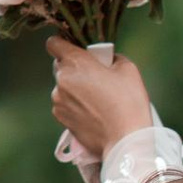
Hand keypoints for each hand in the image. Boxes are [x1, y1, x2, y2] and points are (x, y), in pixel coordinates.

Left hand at [50, 36, 156, 157]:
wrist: (124, 140)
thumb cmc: (129, 102)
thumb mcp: (128, 69)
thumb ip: (111, 58)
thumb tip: (105, 60)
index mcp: (76, 63)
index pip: (54, 43)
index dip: (62, 43)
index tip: (74, 49)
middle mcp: (62, 79)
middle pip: (61, 65)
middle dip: (74, 68)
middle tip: (95, 76)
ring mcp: (58, 100)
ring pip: (63, 86)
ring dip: (74, 87)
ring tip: (96, 99)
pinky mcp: (60, 117)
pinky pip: (64, 103)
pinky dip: (74, 104)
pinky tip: (92, 111)